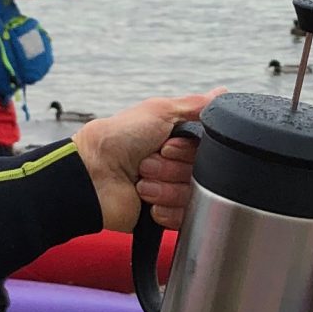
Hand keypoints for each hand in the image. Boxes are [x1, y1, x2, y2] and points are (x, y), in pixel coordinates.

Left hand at [74, 91, 217, 231]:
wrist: (91, 175)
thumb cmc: (118, 139)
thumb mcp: (159, 110)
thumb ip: (196, 105)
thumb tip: (221, 93)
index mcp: (178, 142)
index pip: (207, 152)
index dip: (187, 151)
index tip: (167, 147)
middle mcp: (176, 166)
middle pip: (201, 175)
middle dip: (172, 169)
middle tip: (147, 163)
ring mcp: (170, 191)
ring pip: (191, 197)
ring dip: (164, 189)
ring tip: (141, 182)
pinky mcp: (163, 216)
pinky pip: (182, 218)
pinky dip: (163, 209)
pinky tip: (146, 202)